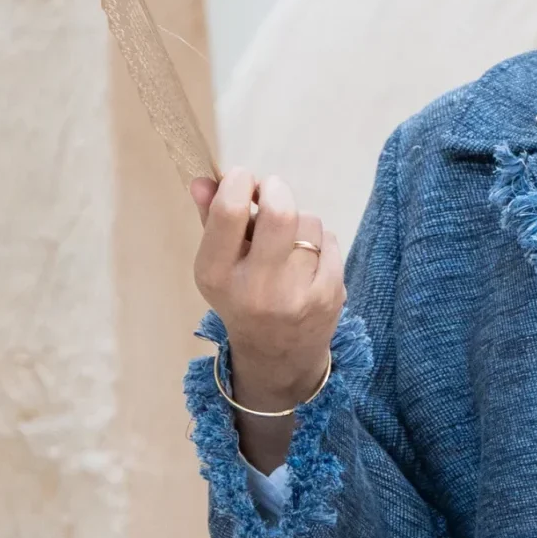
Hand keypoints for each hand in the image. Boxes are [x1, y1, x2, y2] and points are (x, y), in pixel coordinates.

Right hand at [191, 170, 344, 467]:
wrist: (279, 356)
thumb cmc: (241, 298)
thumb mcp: (216, 265)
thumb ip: (210, 220)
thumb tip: (205, 180)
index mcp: (219, 276)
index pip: (230, 212)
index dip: (239, 182)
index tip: (242, 181)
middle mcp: (259, 289)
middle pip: (280, 212)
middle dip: (275, 190)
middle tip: (270, 194)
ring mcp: (299, 295)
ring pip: (308, 222)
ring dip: (298, 219)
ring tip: (286, 240)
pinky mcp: (331, 296)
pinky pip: (330, 240)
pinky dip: (318, 240)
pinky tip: (306, 261)